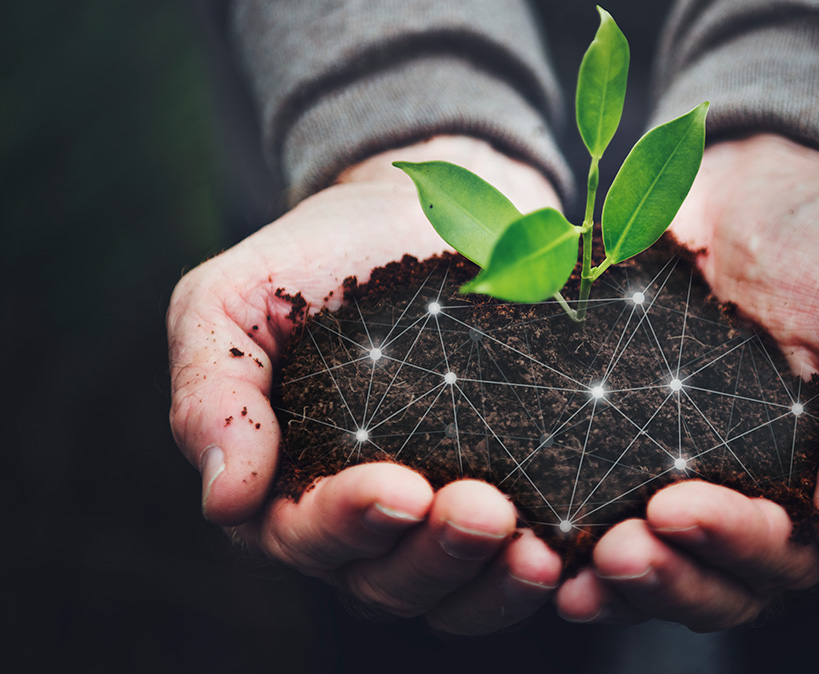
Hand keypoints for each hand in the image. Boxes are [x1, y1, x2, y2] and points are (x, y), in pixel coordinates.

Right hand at [167, 136, 564, 634]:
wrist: (421, 210)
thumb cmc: (316, 257)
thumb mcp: (231, 301)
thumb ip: (212, 392)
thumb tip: (226, 500)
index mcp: (284, 485)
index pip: (305, 536)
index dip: (349, 523)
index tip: (401, 487)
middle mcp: (359, 520)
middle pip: (385, 583)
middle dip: (434, 556)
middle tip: (485, 510)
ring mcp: (434, 518)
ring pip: (452, 595)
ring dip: (492, 582)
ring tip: (536, 548)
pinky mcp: (505, 497)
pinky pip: (514, 568)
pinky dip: (537, 574)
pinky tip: (570, 549)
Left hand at [556, 134, 818, 630]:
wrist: (760, 183)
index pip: (785, 556)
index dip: (732, 546)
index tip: (675, 508)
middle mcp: (751, 500)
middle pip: (713, 584)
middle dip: (664, 579)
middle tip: (616, 549)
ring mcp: (680, 475)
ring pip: (655, 563)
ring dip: (613, 580)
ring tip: (566, 567)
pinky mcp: (621, 442)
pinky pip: (594, 506)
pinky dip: (566, 537)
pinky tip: (532, 542)